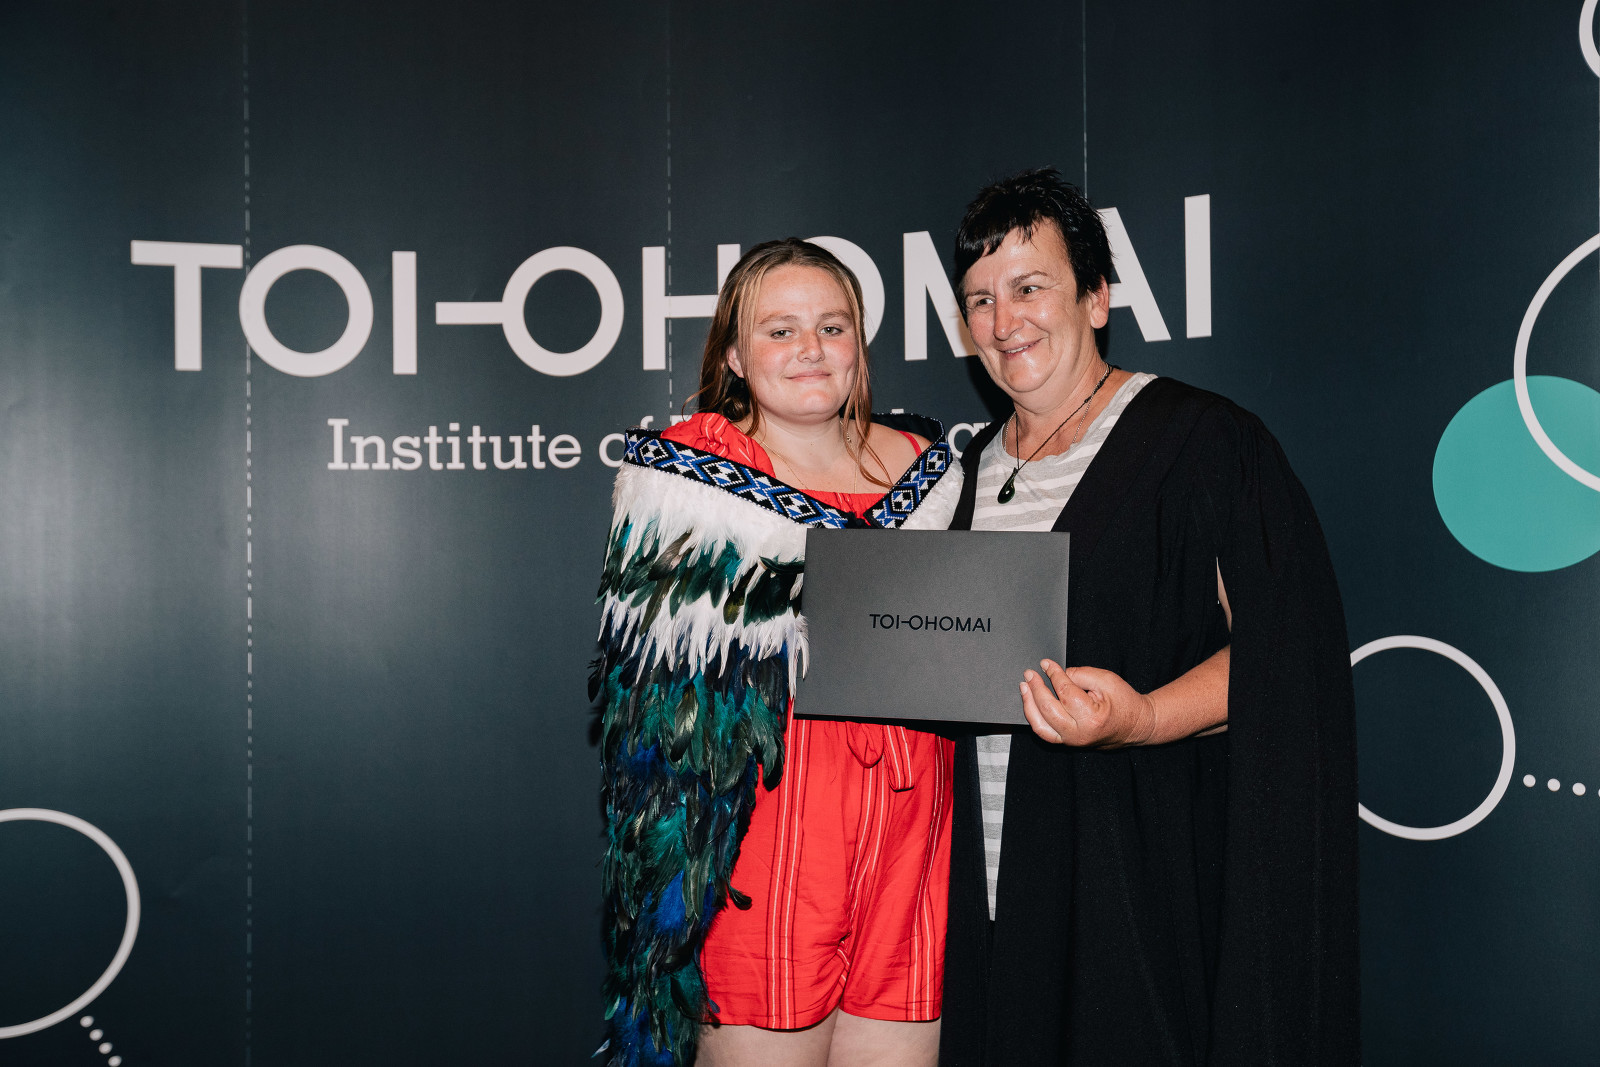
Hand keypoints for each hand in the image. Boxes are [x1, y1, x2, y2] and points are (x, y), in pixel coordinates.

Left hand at [1019, 660, 1156, 747]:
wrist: (1137, 725)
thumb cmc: (1125, 703)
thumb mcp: (1106, 680)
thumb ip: (1079, 675)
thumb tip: (1057, 673)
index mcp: (1091, 717)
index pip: (1064, 691)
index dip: (1052, 674)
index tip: (1045, 664)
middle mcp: (1079, 733)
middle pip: (1047, 708)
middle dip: (1036, 688)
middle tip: (1030, 674)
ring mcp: (1073, 741)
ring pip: (1041, 725)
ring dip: (1029, 705)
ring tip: (1024, 688)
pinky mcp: (1069, 743)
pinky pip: (1045, 733)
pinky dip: (1035, 718)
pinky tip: (1030, 703)